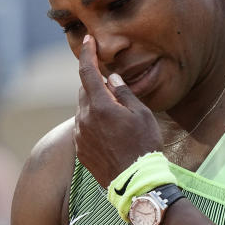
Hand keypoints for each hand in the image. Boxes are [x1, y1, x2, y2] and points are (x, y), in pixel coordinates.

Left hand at [75, 35, 161, 186]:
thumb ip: (124, 93)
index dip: (86, 54)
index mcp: (100, 106)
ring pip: (83, 109)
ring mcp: (80, 135)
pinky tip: (110, 133)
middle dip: (96, 84)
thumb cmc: (143, 146)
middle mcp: (85, 118)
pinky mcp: (80, 150)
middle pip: (84, 90)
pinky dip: (93, 122)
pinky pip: (83, 127)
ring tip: (117, 116)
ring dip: (95, 105)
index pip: (87, 72)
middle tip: (114, 88)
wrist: (135, 183)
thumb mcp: (142, 115)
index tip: (88, 40)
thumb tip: (112, 78)